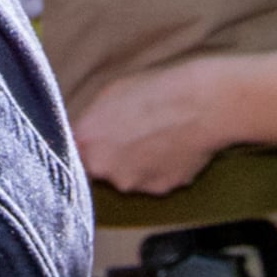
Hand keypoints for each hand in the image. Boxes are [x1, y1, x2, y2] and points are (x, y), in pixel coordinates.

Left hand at [73, 51, 276, 193]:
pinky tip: (174, 143)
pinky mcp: (162, 189)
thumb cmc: (158, 88)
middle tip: (133, 128)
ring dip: (137, 161)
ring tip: (158, 133)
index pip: (72, 152)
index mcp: (88, 143)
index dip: (85, 143)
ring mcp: (135, 183)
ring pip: (128, 175)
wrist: (205, 103)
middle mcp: (106, 171)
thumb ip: (90, 119)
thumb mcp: (111, 92)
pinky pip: (154, 179)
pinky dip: (160, 166)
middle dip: (112, 152)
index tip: (97, 134)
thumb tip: (83, 134)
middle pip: (100, 167)